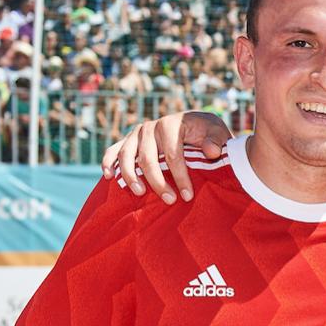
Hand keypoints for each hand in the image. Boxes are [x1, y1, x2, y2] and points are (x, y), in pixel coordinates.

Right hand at [102, 111, 229, 202]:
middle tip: (169, 200)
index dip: (180, 176)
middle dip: (158, 182)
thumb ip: (215, 140)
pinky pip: (112, 151)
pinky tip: (109, 177)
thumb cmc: (206, 132)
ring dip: (130, 176)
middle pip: (148, 158)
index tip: (188, 196)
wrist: (194, 124)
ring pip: (126, 156)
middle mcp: (150, 127)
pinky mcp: (128, 141)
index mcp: (171, 124)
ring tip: (140, 193)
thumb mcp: (217, 131)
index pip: (173, 154)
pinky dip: (108, 163)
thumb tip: (211, 151)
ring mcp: (136, 134)